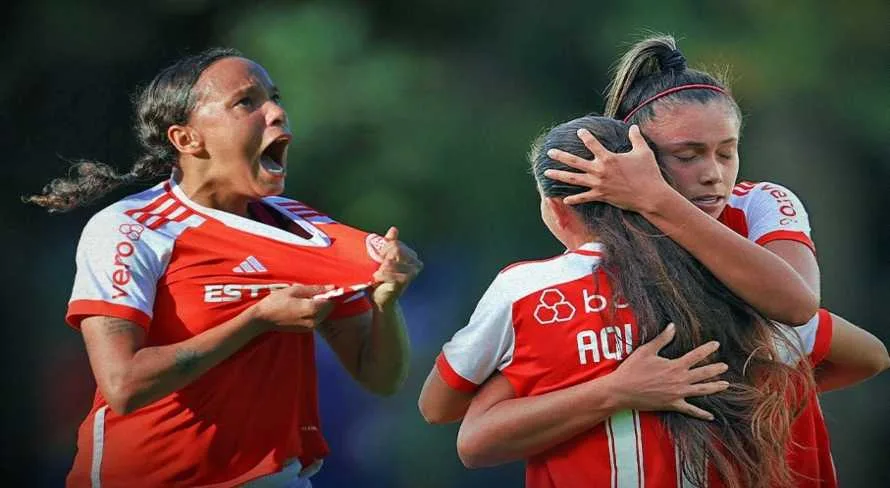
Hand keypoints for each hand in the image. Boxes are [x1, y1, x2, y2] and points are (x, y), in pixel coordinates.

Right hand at [253, 284, 335, 332]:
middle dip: (325, 300)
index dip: (330, 294)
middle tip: (313, 293)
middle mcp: (314, 321)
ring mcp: (310, 327)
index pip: (330, 301)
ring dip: (320, 307)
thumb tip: (331, 287)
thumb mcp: (294, 291)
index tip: (326, 288)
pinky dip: (315, 312)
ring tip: (306, 299)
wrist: (262, 319)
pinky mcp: (306, 330)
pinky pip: (317, 319)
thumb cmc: (276, 301)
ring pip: (323, 315)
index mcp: (312, 309)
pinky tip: (304, 306)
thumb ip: (314, 289)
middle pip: (328, 309)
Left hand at [371, 227, 422, 307]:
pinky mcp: (406, 281)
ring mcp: (413, 272)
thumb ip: (389, 243)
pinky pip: (390, 272)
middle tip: (378, 266)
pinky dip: (382, 275)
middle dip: (384, 257)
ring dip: (381, 268)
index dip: (384, 248)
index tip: (378, 256)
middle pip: (397, 249)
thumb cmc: (382, 278)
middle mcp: (416, 262)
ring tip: (377, 274)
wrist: (381, 298)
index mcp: (412, 255)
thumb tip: (394, 229)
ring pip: (392, 260)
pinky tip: (377, 278)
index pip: (396, 243)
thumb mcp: (383, 258)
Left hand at [543, 125, 672, 211]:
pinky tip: (564, 200)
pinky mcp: (601, 196)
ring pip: (574, 179)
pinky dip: (574, 199)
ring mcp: (599, 184)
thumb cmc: (648, 173)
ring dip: (559, 176)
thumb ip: (636, 138)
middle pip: (575, 162)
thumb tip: (633, 126)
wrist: (650, 196)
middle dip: (560, 156)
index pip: (593, 143)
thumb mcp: (643, 152)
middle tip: (549, 152)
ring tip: (546, 173)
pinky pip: (584, 197)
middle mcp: (600, 170)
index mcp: (609, 158)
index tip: (579, 131)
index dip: (585, 136)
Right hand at [607, 323, 729, 419]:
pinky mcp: (672, 404)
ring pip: (702, 390)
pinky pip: (690, 410)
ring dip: (715, 387)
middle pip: (703, 373)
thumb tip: (673, 326)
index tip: (717, 344)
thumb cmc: (632, 369)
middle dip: (716, 369)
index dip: (708, 349)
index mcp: (675, 366)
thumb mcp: (646, 350)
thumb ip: (662, 339)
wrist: (622, 390)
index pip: (696, 355)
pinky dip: (701, 414)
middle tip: (725, 366)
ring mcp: (678, 394)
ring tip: (725, 385)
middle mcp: (680, 380)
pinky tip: (711, 416)